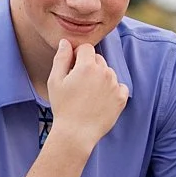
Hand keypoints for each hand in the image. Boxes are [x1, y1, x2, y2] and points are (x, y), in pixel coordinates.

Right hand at [45, 33, 130, 162]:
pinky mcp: (121, 99)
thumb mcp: (55, 80)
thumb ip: (61, 57)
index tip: (72, 70)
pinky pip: (120, 86)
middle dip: (89, 66)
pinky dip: (112, 90)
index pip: (86, 48)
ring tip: (89, 95)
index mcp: (87, 65)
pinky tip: (102, 100)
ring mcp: (114, 85)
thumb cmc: (63, 107)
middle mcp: (104, 72)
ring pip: (108, 72)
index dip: (78, 56)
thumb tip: (66, 42)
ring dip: (101, 78)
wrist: (76, 134)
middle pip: (98, 59)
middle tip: (80, 84)